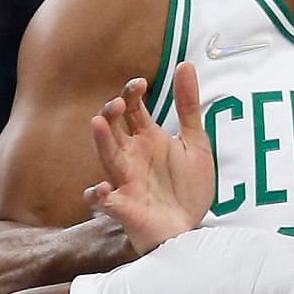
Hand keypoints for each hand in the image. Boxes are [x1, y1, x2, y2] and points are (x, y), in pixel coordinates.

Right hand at [83, 65, 214, 249]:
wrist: (192, 230)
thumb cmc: (188, 189)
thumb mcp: (195, 143)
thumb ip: (189, 106)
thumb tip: (186, 63)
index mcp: (147, 138)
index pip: (132, 108)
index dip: (132, 93)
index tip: (141, 84)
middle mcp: (131, 157)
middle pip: (113, 129)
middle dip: (112, 114)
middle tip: (119, 103)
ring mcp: (125, 181)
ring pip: (107, 158)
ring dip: (102, 141)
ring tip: (98, 123)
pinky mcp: (124, 208)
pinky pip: (104, 202)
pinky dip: (99, 196)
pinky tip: (104, 189)